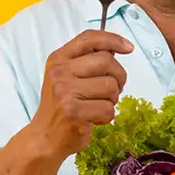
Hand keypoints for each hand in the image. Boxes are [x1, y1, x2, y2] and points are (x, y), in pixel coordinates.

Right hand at [30, 29, 132, 157]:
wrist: (45, 136)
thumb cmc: (61, 105)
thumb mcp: (67, 76)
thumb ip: (87, 60)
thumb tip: (117, 47)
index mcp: (58, 59)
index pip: (89, 38)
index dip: (113, 39)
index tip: (128, 48)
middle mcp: (59, 72)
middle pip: (106, 61)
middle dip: (118, 76)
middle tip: (113, 89)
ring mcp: (65, 92)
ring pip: (110, 86)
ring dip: (112, 99)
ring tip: (98, 105)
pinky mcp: (73, 112)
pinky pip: (108, 109)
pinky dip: (107, 117)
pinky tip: (93, 118)